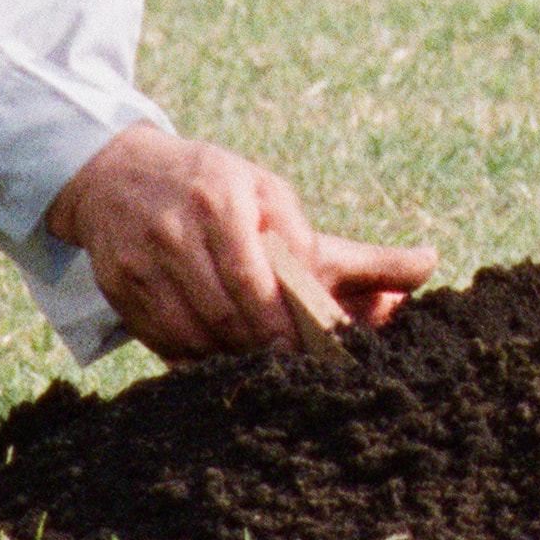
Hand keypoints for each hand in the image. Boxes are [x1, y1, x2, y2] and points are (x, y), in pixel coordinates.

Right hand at [41, 125, 432, 360]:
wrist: (116, 174)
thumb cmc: (210, 182)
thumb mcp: (270, 193)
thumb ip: (328, 240)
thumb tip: (423, 268)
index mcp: (220, 201)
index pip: (258, 281)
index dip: (286, 325)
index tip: (312, 349)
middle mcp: (175, 233)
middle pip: (228, 316)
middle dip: (266, 347)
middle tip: (295, 365)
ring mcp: (139, 266)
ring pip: (196, 338)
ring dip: (233, 357)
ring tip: (261, 361)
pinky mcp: (117, 292)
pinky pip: (165, 345)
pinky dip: (197, 359)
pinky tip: (220, 356)